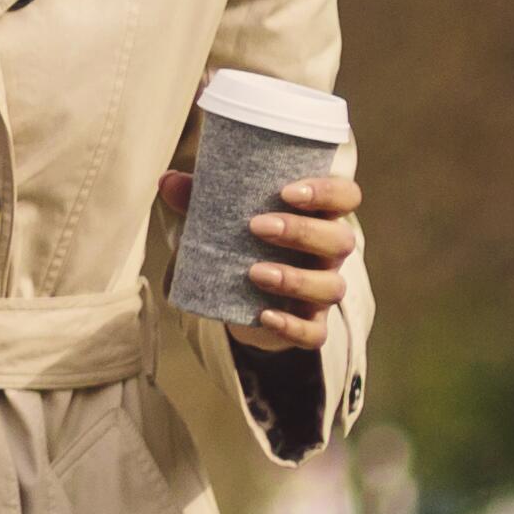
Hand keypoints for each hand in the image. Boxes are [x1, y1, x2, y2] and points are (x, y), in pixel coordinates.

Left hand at [164, 163, 361, 355]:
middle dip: (302, 232)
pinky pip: (314, 332)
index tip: (288, 191)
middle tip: (256, 227)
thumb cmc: (240, 241)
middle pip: (339, 240)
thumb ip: (198, 198)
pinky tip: (264, 315)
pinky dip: (292, 325)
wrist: (237, 295)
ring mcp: (322, 290)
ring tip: (254, 272)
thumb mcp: (219, 217)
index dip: (328, 191)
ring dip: (295, 279)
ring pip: (331, 287)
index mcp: (316, 216)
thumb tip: (168, 181)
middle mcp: (328, 253)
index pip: (345, 196)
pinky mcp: (310, 324)